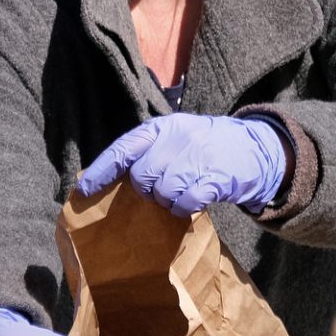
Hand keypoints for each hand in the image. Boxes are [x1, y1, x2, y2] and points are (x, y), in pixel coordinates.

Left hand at [77, 114, 289, 215]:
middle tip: (164, 188)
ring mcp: (196, 157)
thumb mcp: (177, 136)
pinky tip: (195, 200)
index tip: (82, 191)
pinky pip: (184, 203)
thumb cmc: (206, 145)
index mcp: (163, 127)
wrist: (254, 147)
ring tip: (184, 191)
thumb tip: (113, 176)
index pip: (123, 148)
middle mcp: (177, 138)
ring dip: (169, 201)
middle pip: (142, 177)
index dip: (100, 171)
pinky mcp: (213, 178)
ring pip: (162, 193)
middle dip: (148, 190)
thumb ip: (150, 150)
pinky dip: (185, 208)